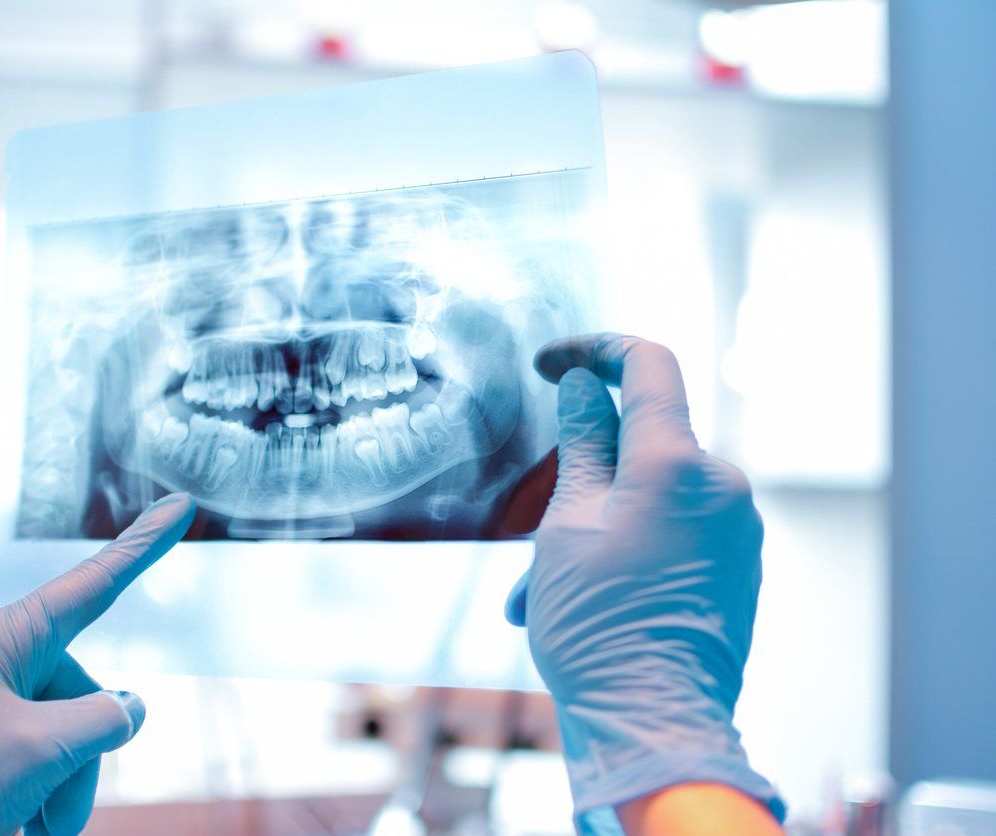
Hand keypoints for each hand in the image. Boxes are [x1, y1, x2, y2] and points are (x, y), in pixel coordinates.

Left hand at [0, 493, 196, 835]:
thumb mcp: (41, 750)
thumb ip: (102, 718)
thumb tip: (127, 709)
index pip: (92, 584)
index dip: (142, 546)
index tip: (180, 507)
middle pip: (83, 690)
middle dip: (85, 753)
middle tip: (55, 807)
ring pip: (66, 728)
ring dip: (66, 781)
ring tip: (40, 823)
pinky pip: (38, 748)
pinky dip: (43, 787)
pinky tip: (26, 820)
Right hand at [504, 334, 782, 830]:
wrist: (654, 724)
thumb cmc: (599, 626)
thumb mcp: (567, 525)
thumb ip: (582, 446)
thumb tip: (584, 388)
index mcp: (678, 463)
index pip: (646, 364)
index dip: (593, 349)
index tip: (551, 363)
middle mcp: (722, 486)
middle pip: (641, 442)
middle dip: (579, 473)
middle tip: (530, 529)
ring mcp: (736, 529)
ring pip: (648, 496)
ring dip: (591, 525)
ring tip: (540, 592)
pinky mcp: (736, 566)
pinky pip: (672, 532)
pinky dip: (623, 548)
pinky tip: (580, 602)